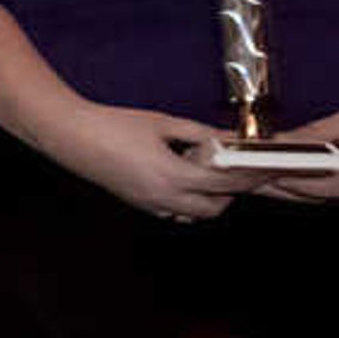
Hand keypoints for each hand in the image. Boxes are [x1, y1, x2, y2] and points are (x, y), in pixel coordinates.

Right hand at [50, 100, 261, 221]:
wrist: (71, 137)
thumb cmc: (113, 126)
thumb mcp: (163, 123)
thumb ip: (199, 134)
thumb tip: (225, 140)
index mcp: (173, 175)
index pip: (226, 183)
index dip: (251, 177)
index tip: (267, 170)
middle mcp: (164, 196)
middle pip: (215, 207)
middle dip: (232, 192)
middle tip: (238, 171)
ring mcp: (150, 204)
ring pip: (195, 214)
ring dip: (210, 199)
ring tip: (209, 174)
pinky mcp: (139, 203)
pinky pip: (175, 211)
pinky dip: (188, 201)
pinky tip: (183, 179)